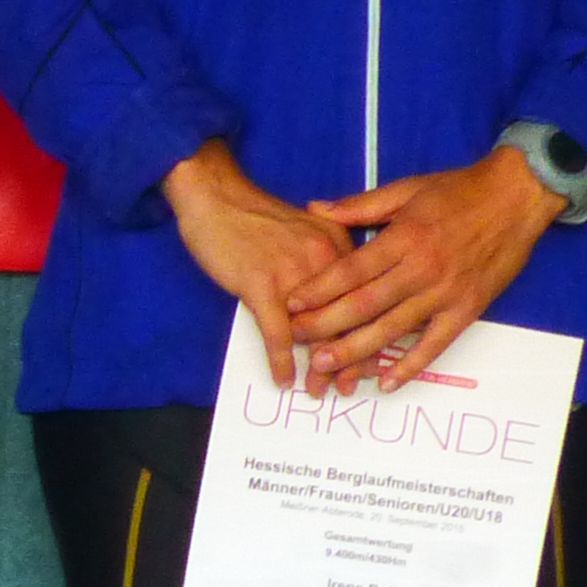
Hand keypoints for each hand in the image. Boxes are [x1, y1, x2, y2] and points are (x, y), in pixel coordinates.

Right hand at [160, 141, 353, 390]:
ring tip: (319, 390)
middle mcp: (324, 265)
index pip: (366, 301)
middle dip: (350, 361)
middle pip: (348, 323)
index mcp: (340, 249)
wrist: (216, 196)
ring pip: (316, 333)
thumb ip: (328, 255)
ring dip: (318, 368)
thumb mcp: (309, 226)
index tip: (370, 361)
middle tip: (349, 385)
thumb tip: (336, 292)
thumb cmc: (256, 213)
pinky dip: (281, 361)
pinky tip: (282, 379)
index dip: (370, 336)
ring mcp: (293, 277)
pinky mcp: (259, 286)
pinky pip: (276, 334)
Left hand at [287, 149, 570, 392]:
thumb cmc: (459, 191)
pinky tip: (386, 382)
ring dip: (357, 349)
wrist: (518, 196)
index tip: (290, 304)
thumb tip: (315, 207)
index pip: (351, 271)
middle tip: (296, 341)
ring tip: (324, 365)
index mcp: (403, 238)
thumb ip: (360, 206)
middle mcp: (422, 268)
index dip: (317, 290)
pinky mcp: (469, 309)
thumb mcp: (406, 189)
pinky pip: (436, 344)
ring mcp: (446, 292)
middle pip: (365, 304)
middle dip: (326, 325)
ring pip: (394, 328)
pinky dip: (411, 365)